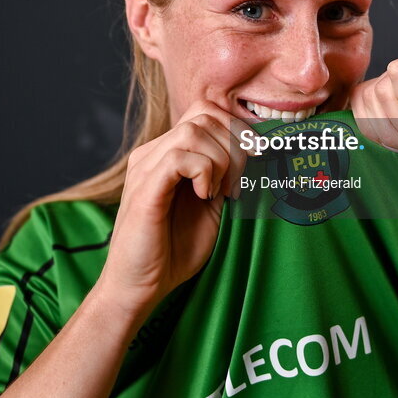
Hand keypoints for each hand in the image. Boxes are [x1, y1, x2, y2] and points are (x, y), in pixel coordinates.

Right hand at [97, 101, 256, 314]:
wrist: (140, 286)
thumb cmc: (175, 250)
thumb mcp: (212, 206)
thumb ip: (226, 176)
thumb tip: (257, 152)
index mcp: (167, 153)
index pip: (205, 112)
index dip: (237, 128)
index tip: (256, 158)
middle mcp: (153, 153)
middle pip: (204, 115)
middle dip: (235, 144)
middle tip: (236, 182)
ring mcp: (145, 168)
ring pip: (193, 130)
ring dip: (219, 159)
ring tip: (218, 191)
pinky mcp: (144, 188)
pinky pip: (177, 157)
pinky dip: (202, 171)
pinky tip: (204, 195)